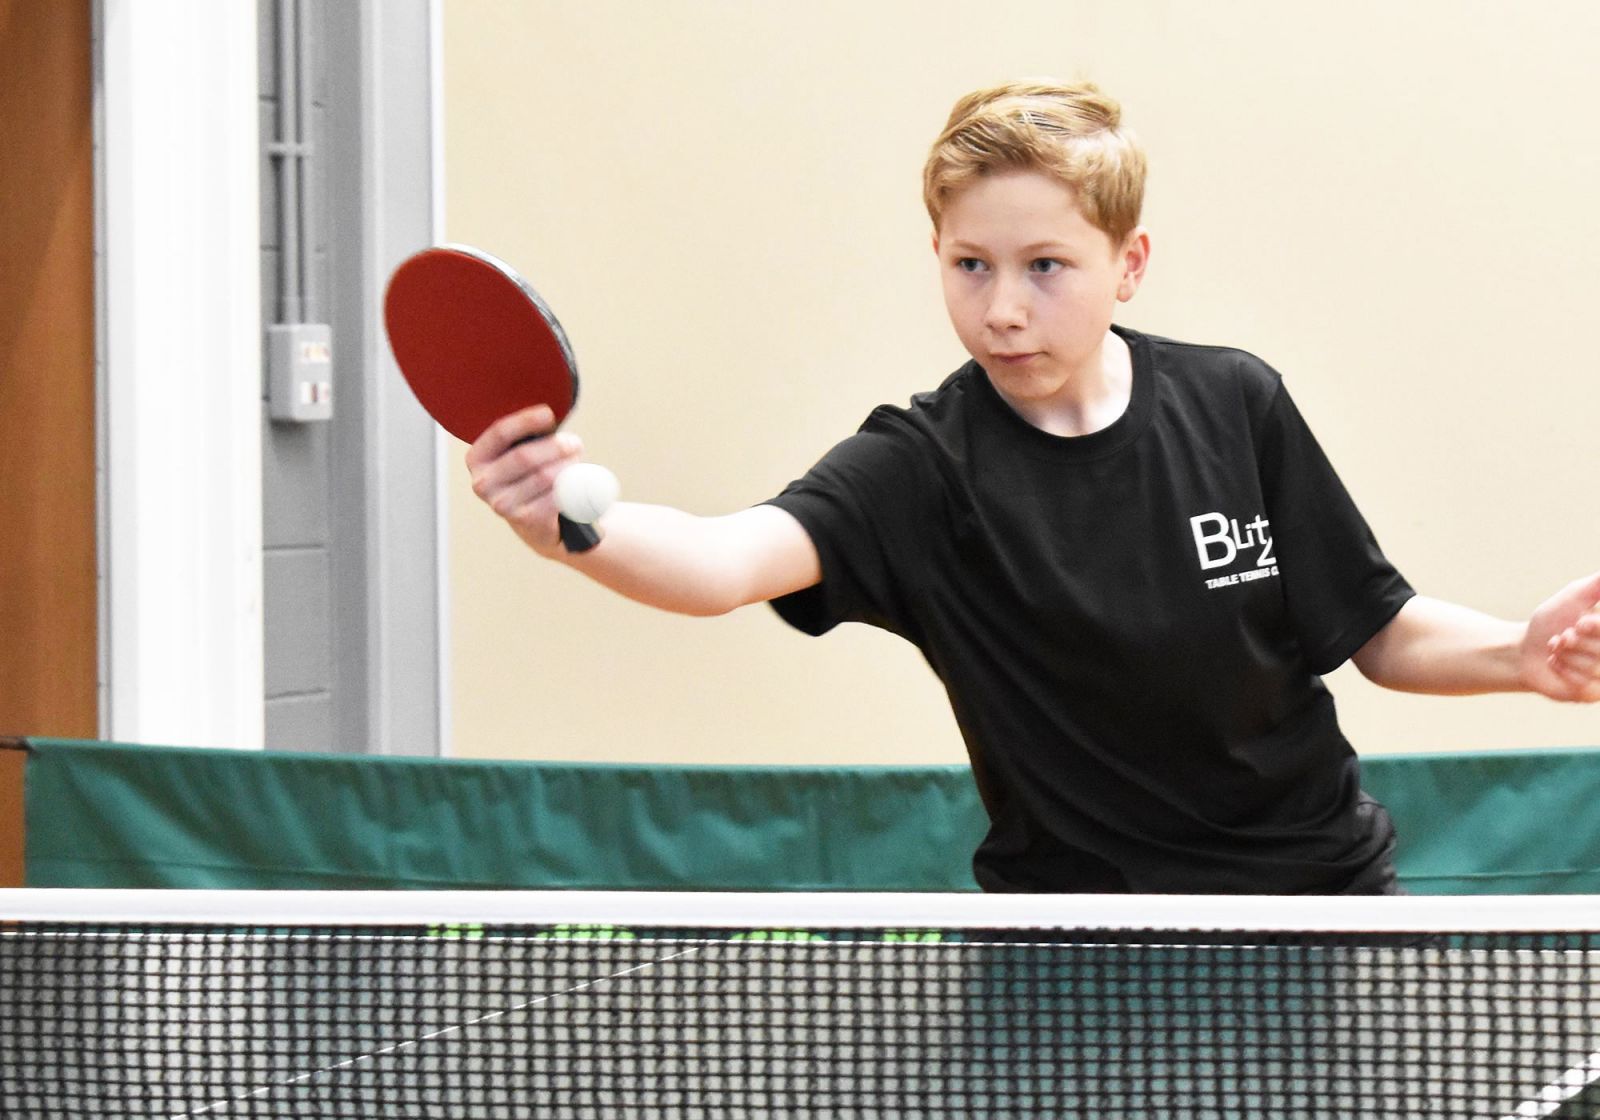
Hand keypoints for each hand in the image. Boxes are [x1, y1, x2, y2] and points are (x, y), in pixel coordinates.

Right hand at [465, 405, 584, 557]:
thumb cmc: (529, 475)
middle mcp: (483, 483)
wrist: (536, 522)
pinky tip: (575, 483)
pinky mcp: (525, 520)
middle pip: (525, 456)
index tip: (548, 413)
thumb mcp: (518, 452)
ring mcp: (502, 504)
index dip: (526, 421)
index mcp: (477, 459)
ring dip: (568, 465)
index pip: (500, 433)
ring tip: (575, 462)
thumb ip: (527, 435)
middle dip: (556, 446)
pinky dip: (572, 486)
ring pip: (546, 476)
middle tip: (575, 443)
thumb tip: (550, 418)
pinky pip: (557, 495)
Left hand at [1520, 572, 1599, 701]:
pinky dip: (1563, 670)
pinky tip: (1554, 664)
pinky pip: (1585, 685)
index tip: (1578, 623)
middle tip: (1562, 637)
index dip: (1595, 627)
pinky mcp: (1592, 693)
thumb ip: (1597, 585)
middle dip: (1575, 641)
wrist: (1525, 650)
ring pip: (1594, 667)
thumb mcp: (1574, 596)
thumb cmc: (1551, 622)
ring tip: (1556, 649)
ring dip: (1566, 655)